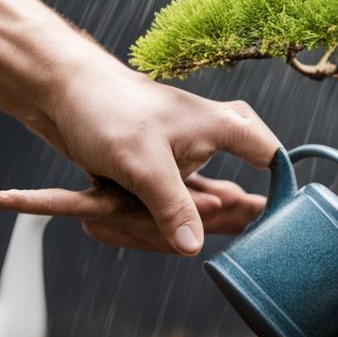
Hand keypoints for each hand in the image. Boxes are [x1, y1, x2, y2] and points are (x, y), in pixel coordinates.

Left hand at [0, 54, 280, 254]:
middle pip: (236, 184)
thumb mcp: (143, 166)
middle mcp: (206, 137)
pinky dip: (176, 213)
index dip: (279, 187)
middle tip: (240, 229)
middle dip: (232, 213)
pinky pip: (172, 197)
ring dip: (201, 215)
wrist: (58, 87)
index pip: (270, 155)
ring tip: (209, 232)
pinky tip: (181, 228)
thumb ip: (173, 209)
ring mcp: (180, 152)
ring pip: (201, 197)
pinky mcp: (154, 164)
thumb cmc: (105, 110)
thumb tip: (193, 249)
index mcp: (219, 127)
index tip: (275, 221)